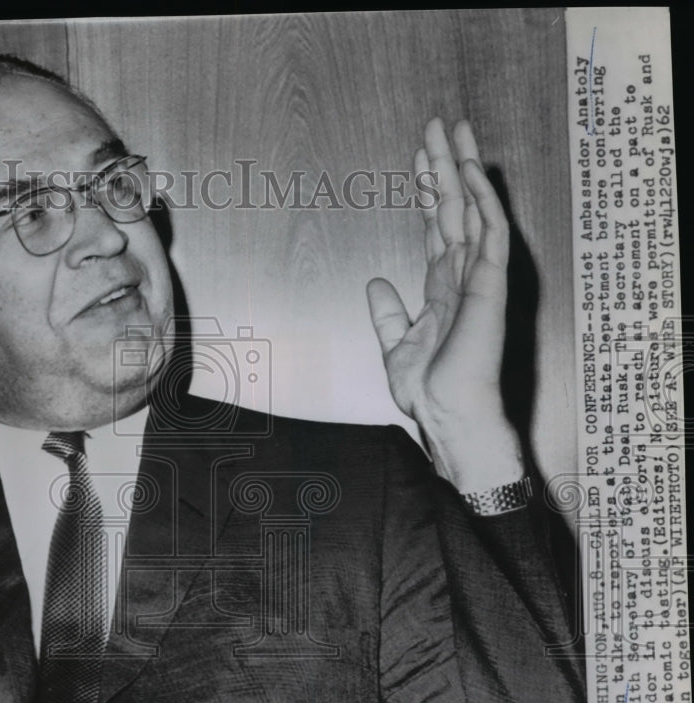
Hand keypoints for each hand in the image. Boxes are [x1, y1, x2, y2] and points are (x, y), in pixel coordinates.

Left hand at [366, 118, 521, 489]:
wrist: (447, 414)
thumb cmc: (429, 389)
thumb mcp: (396, 344)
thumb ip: (388, 312)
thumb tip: (376, 283)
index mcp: (442, 286)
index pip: (435, 226)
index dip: (427, 190)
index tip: (420, 157)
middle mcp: (462, 274)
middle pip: (454, 207)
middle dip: (445, 166)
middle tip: (438, 125)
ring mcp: (479, 277)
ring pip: (474, 209)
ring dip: (464, 170)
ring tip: (454, 131)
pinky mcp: (490, 285)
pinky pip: (490, 234)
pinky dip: (482, 201)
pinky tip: (470, 172)